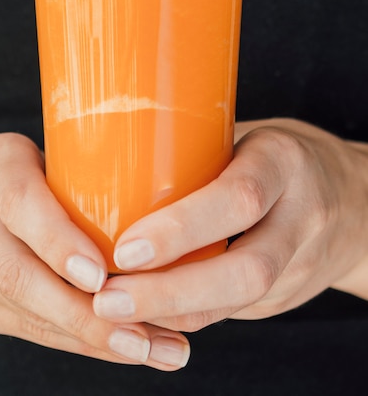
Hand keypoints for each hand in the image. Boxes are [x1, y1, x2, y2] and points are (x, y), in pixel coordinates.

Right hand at [0, 133, 188, 369]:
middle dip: (85, 315)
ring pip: (24, 310)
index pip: (21, 203)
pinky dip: (75, 341)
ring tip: (150, 349)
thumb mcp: (41, 153)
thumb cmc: (10, 170)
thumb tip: (165, 215)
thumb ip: (84, 176)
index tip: (102, 276)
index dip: (59, 243)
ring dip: (90, 337)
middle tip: (145, 335)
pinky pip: (22, 327)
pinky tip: (117, 348)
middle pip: (18, 273)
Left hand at [93, 119, 367, 331]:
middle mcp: (301, 215)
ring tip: (114, 314)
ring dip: (172, 314)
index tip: (124, 249)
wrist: (355, 200)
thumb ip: (194, 151)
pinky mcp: (289, 293)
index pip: (240, 199)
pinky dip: (186, 317)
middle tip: (108, 299)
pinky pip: (234, 312)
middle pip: (246, 270)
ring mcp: (301, 261)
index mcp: (283, 162)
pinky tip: (145, 316)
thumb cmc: (278, 156)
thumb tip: (108, 163)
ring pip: (239, 302)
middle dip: (170, 292)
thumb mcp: (245, 134)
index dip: (181, 229)